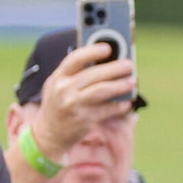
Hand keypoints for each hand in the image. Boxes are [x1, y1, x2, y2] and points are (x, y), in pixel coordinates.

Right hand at [27, 44, 138, 161]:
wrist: (49, 134)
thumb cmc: (59, 105)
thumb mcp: (58, 86)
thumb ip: (75, 74)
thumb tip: (105, 62)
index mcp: (58, 77)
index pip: (75, 59)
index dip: (92, 51)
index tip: (108, 48)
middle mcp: (64, 90)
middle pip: (93, 74)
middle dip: (114, 68)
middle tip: (129, 65)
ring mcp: (73, 105)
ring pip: (102, 91)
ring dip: (120, 85)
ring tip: (132, 81)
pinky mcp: (84, 120)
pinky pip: (106, 110)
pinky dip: (118, 106)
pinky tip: (127, 102)